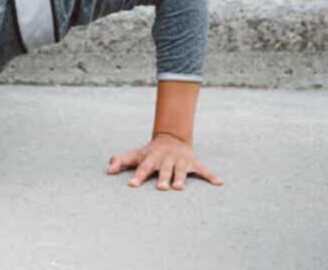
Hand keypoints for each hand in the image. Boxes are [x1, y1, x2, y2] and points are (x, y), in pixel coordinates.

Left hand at [107, 133, 223, 190]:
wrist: (171, 138)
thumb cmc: (150, 152)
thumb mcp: (135, 154)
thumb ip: (121, 160)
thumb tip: (108, 170)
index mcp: (151, 158)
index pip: (143, 167)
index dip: (137, 176)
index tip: (132, 185)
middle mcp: (166, 159)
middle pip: (163, 169)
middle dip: (162, 178)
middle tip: (161, 188)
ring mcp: (180, 160)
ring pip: (181, 170)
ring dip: (181, 178)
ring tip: (179, 188)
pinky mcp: (193, 162)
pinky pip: (203, 170)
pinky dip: (211, 176)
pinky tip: (219, 182)